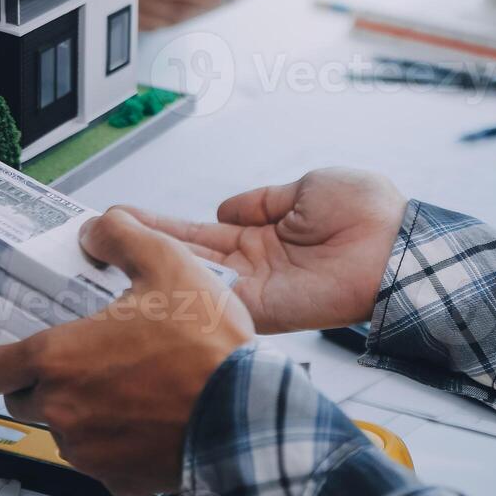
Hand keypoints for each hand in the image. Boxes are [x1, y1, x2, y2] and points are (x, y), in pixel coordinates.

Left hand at [0, 209, 253, 495]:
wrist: (247, 415)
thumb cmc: (206, 349)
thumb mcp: (165, 263)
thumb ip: (122, 236)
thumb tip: (99, 228)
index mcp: (59, 360)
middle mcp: (63, 411)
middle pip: (23, 399)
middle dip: (38, 380)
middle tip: (74, 359)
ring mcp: (89, 451)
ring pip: (61, 430)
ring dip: (77, 410)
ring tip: (119, 385)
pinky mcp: (118, 479)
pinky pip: (98, 459)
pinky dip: (111, 441)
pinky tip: (141, 417)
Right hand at [124, 168, 406, 334]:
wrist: (398, 244)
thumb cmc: (368, 212)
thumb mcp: (305, 188)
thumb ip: (261, 200)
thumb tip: (226, 209)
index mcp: (261, 236)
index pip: (198, 234)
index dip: (161, 226)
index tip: (125, 217)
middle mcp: (251, 266)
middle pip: (183, 258)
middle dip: (141, 246)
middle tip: (97, 236)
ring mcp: (255, 289)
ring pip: (190, 278)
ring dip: (150, 265)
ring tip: (107, 250)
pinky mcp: (264, 308)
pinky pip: (213, 297)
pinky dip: (181, 286)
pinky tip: (146, 272)